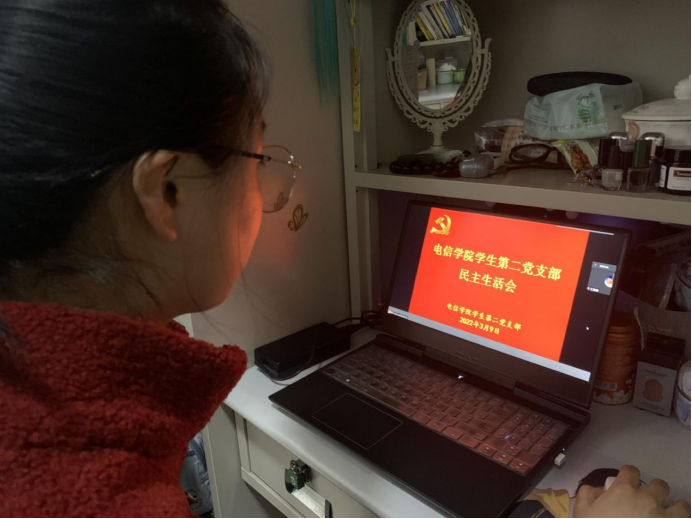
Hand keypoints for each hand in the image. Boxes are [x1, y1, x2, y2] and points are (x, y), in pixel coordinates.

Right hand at [575, 466, 690, 517]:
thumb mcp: (582, 512)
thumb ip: (588, 494)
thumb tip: (599, 489)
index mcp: (624, 491)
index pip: (631, 471)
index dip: (628, 475)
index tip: (625, 482)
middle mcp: (647, 500)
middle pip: (660, 485)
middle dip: (654, 491)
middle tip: (646, 502)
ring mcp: (664, 517)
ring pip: (681, 506)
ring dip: (674, 510)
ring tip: (665, 517)